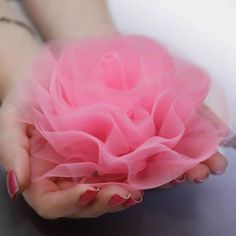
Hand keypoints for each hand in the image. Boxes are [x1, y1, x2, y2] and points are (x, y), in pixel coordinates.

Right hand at [0, 86, 142, 218]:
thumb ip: (11, 152)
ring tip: (136, 192)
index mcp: (39, 175)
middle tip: (124, 195)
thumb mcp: (12, 121)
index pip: (51, 202)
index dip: (69, 203)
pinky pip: (113, 170)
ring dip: (119, 195)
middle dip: (102, 203)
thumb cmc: (26, 99)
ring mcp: (83, 165)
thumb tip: (16, 185)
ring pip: (101, 190)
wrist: (46, 79)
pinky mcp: (100, 152)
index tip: (88, 191)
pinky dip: (127, 176)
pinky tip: (139, 174)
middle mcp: (63, 175)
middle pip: (82, 202)